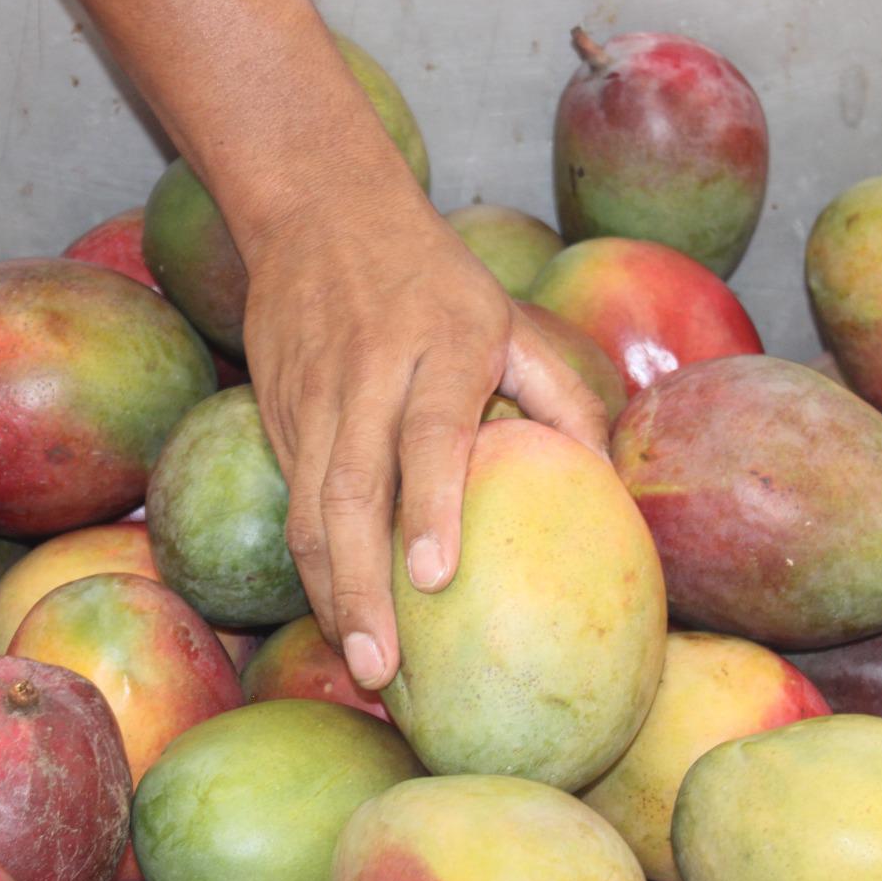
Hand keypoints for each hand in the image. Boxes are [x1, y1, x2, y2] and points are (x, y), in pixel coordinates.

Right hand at [244, 186, 609, 688]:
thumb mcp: (507, 315)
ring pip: (308, 509)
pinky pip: (292, 504)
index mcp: (437, 346)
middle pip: (350, 491)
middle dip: (362, 587)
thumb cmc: (431, 274)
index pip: (427, 432)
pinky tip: (340, 616)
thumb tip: (605, 481)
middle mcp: (367, 378)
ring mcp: (312, 400)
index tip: (434, 576)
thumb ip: (560, 393)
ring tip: (360, 667)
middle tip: (383, 670)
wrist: (317, 211)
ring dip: (330, 593)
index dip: (430, 503)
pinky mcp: (276, 416)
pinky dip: (312, 567)